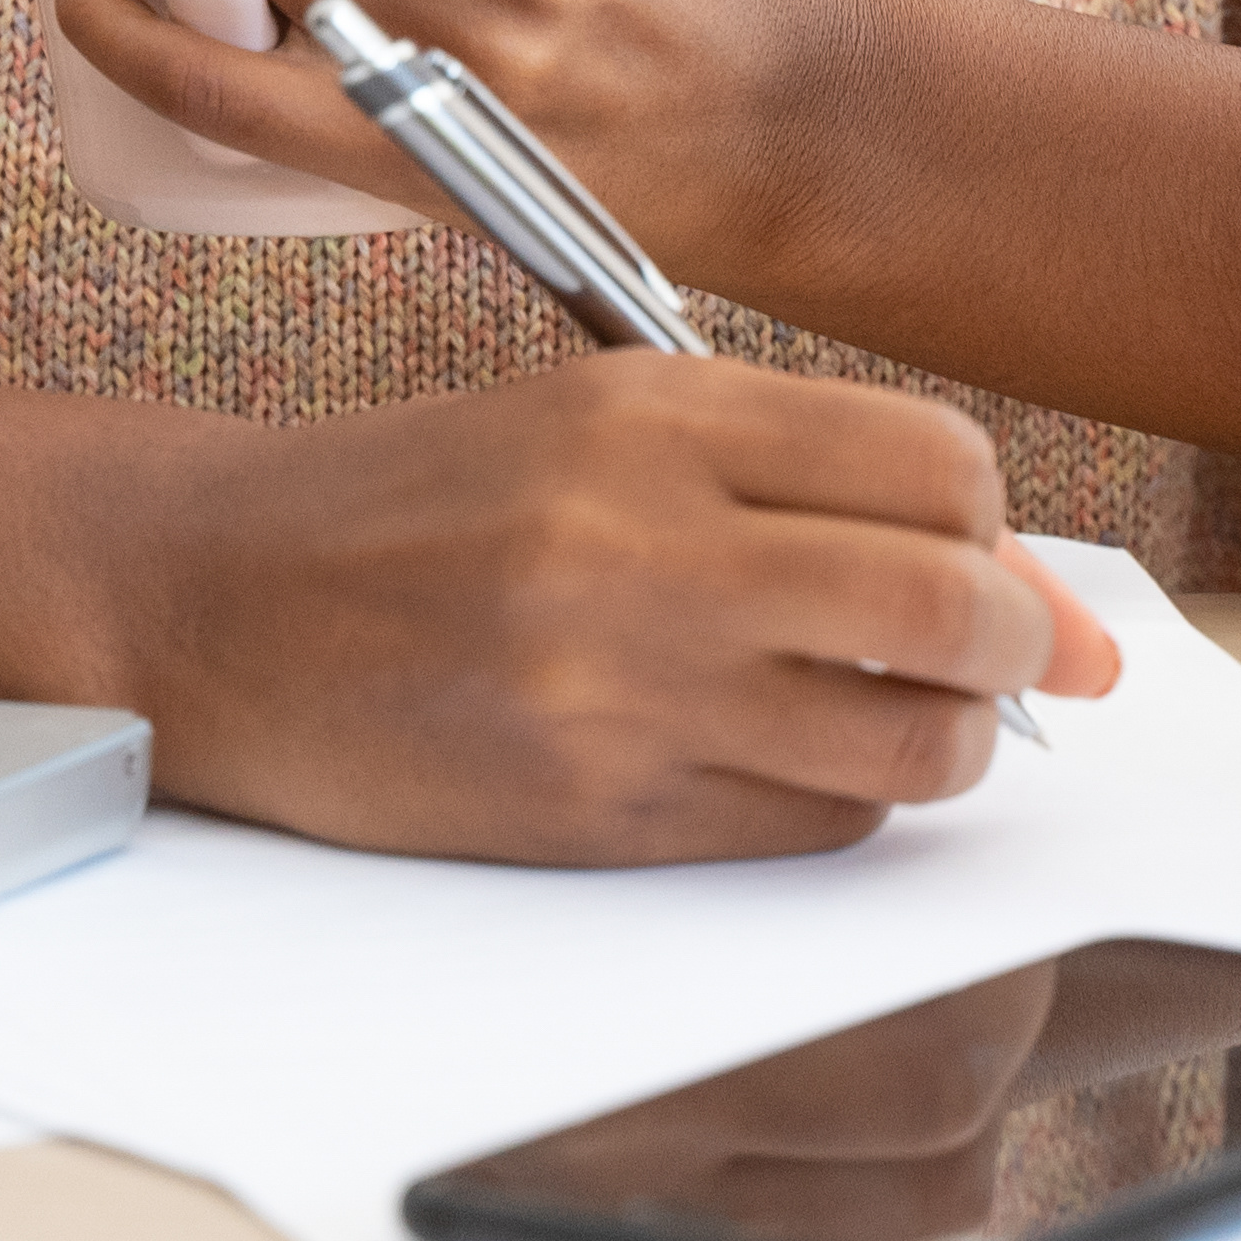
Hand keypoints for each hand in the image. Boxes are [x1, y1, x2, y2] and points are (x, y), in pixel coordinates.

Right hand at [111, 355, 1126, 863]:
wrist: (210, 603)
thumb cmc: (411, 505)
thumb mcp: (594, 427)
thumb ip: (798, 478)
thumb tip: (1031, 592)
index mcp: (649, 412)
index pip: (934, 466)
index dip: (990, 525)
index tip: (971, 551)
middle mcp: (642, 541)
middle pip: (947, 605)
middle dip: (1012, 643)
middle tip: (991, 655)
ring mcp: (616, 686)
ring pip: (904, 743)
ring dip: (941, 740)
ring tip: (893, 715)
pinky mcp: (589, 811)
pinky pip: (803, 828)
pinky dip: (832, 803)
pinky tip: (773, 760)